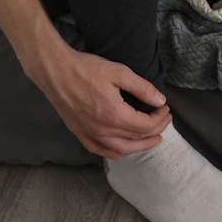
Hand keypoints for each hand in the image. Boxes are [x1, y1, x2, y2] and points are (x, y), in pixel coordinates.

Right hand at [22, 34, 170, 158]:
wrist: (56, 72)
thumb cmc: (86, 69)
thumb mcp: (119, 72)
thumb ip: (142, 88)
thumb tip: (160, 100)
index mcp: (114, 114)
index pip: (145, 126)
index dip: (159, 119)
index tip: (165, 108)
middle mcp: (103, 130)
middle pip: (136, 140)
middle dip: (155, 132)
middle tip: (164, 121)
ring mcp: (90, 135)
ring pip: (121, 151)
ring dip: (139, 147)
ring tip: (152, 138)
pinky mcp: (80, 135)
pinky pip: (102, 151)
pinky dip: (117, 152)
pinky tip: (125, 147)